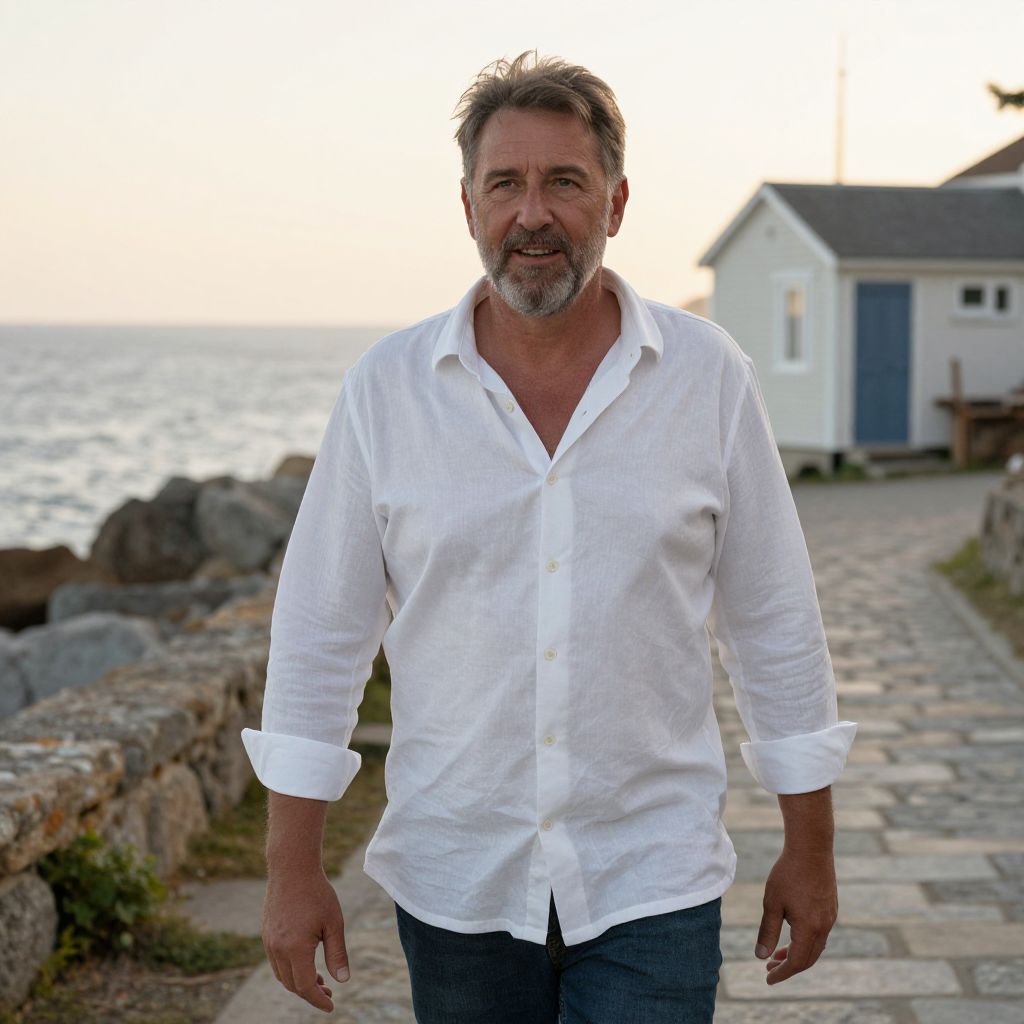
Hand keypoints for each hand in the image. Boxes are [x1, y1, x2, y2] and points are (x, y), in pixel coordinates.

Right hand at [262, 866, 350, 1012]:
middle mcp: (277, 949)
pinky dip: (289, 969)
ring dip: (298, 982)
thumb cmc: (317, 893)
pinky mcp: (266, 933)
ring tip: (319, 980)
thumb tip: (343, 980)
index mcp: (295, 948)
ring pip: (281, 975)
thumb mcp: (334, 923)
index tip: (331, 1006)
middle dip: (309, 993)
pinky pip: (276, 961)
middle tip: (328, 992)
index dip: (318, 1000)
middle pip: (291, 984)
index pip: (305, 986)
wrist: (292, 867)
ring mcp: (268, 942)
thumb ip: (337, 953)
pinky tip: (304, 962)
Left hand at [754, 847, 837, 985]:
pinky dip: (806, 941)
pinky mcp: (831, 907)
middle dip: (789, 966)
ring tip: (778, 953)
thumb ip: (768, 931)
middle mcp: (824, 926)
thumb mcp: (772, 903)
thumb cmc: (787, 873)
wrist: (811, 847)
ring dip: (797, 953)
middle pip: (808, 958)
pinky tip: (793, 934)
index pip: (797, 962)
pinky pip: (820, 933)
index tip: (768, 979)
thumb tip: (761, 956)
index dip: (782, 973)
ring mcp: (830, 916)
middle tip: (769, 968)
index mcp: (809, 928)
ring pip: (815, 946)